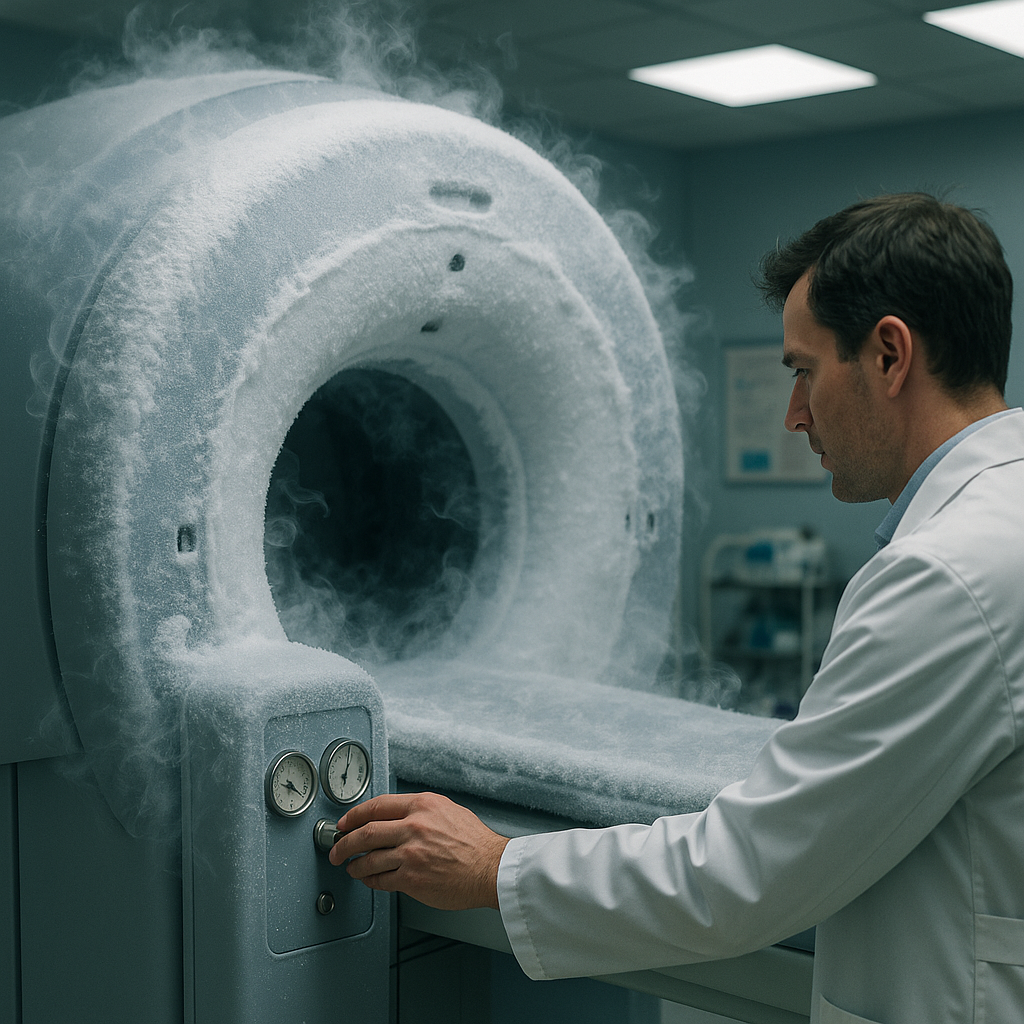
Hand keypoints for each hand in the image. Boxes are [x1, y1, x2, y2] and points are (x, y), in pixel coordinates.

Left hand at [328, 792, 509, 910]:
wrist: (490, 868)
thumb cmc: (474, 842)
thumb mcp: (447, 810)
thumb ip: (419, 811)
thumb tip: (395, 816)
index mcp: (421, 805)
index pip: (376, 806)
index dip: (354, 816)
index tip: (344, 823)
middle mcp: (413, 826)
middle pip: (365, 832)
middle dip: (343, 842)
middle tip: (336, 848)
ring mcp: (411, 853)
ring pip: (369, 858)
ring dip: (355, 864)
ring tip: (350, 867)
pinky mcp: (412, 878)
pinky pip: (381, 880)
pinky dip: (371, 881)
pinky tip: (369, 880)